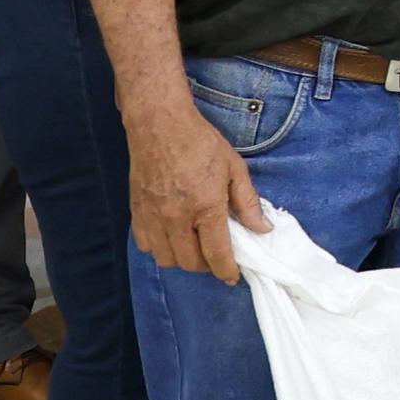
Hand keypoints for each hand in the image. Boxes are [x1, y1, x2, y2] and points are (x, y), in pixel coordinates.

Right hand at [128, 95, 267, 282]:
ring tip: (194, 245)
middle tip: (216, 255)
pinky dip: (159, 248)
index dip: (226, 270)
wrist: (159, 123)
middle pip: (190, 262)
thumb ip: (248, 202)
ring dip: (182, 259)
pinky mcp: (137, 211)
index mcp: (205, 206)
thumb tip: (262, 229)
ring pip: (166, 258)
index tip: (232, 276)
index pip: (216, 253)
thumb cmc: (200, 142)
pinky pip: (146, 245)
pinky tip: (171, 235)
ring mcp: (153, 216)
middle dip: (206, 265)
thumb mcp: (234, 168)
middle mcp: (176, 217)